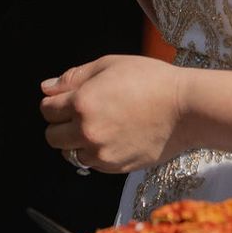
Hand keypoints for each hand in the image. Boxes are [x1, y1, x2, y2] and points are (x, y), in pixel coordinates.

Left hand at [40, 56, 187, 173]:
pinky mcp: (115, 168)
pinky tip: (114, 136)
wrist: (185, 108)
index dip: (55, 102)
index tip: (68, 98)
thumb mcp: (109, 64)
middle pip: (52, 136)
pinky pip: (91, 163)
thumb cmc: (150, 79)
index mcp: (82, 102)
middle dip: (61, 124)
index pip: (46, 109)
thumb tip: (46, 89)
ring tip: (101, 125)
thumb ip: (73, 77)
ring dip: (78, 141)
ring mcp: (101, 153)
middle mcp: (87, 131)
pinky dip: (95, 152)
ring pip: (70, 153)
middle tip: (82, 113)